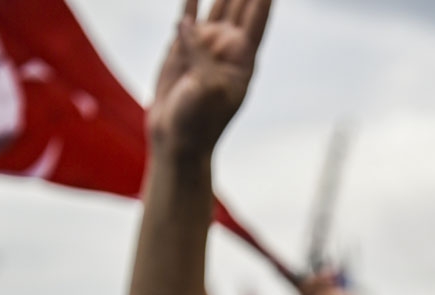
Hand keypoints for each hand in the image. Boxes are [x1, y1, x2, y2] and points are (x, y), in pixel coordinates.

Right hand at [147, 0, 271, 155]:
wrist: (176, 140)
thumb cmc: (198, 123)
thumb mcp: (206, 88)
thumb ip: (199, 52)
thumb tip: (186, 22)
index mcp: (243, 58)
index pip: (259, 15)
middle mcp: (228, 46)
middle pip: (242, 3)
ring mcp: (206, 45)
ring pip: (219, 4)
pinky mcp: (182, 48)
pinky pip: (189, 15)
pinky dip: (193, 0)